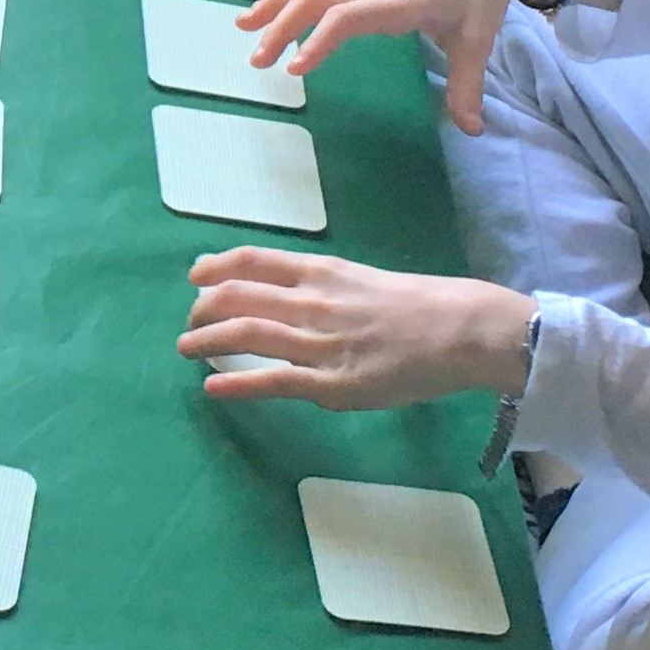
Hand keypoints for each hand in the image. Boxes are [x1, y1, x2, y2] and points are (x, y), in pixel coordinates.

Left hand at [177, 248, 534, 409]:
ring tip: (185, 348)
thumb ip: (328, 287)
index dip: (216, 267)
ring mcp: (319, 343)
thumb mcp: (366, 280)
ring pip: (246, 335)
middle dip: (203, 308)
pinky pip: (273, 382)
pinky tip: (212, 388)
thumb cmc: (426, 306)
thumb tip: (296, 293)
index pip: (253, 261)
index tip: (195, 275)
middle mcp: (313, 301)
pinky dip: (236, 384)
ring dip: (205, 341)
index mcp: (323, 271)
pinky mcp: (332, 383)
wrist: (464, 330)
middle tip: (190, 321)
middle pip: (237, 296)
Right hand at [236, 0, 567, 134]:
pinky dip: (289, 2)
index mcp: (399, 4)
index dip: (318, 39)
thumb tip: (471, 132)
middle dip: (282, 26)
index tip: (295, 70)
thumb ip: (468, 85)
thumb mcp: (479, 40)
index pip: (348, 16)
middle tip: (258, 63)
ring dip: (275, 6)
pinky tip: (270, 19)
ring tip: (242, 28)